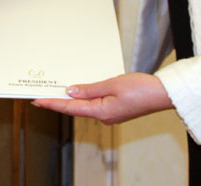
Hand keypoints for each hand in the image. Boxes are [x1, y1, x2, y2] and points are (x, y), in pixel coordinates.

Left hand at [32, 73, 171, 124]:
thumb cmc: (141, 89)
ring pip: (85, 107)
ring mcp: (110, 114)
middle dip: (58, 102)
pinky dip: (84, 99)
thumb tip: (71, 92)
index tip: (37, 100)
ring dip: (71, 100)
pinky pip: (95, 105)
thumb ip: (90, 89)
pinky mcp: (116, 110)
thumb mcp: (112, 84)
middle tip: (41, 95)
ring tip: (56, 92)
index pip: (70, 108)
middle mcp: (104, 116)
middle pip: (75, 109)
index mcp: (101, 111)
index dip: (52, 103)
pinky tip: (79, 92)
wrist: (163, 95)